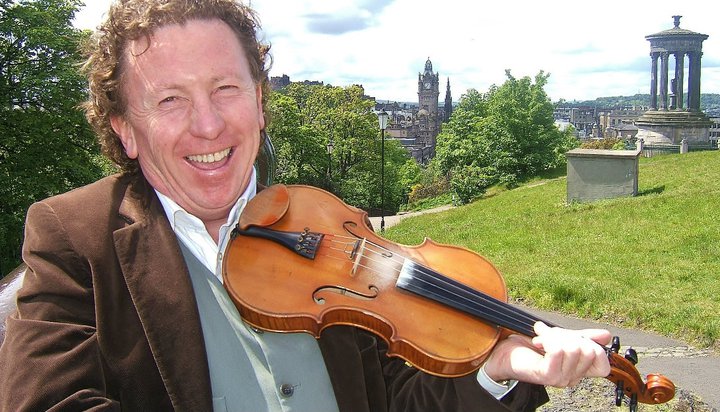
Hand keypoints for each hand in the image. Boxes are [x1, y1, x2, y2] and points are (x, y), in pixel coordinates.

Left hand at [483, 322, 611, 386]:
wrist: (502, 353)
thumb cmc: (528, 347)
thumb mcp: (561, 338)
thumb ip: (583, 337)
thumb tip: (607, 335)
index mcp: (578, 371)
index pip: (603, 361)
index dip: (590, 344)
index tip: (569, 337)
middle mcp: (572, 378)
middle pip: (589, 350)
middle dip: (568, 335)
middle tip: (549, 335)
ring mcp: (560, 379)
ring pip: (573, 348)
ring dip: (554, 335)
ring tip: (541, 338)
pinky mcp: (547, 375)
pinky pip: (558, 350)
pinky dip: (548, 338)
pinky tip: (538, 341)